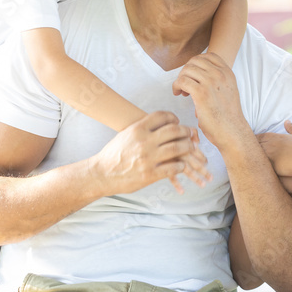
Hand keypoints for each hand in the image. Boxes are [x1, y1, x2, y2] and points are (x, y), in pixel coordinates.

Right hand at [90, 111, 209, 195]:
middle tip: (190, 134)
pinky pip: (174, 167)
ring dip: (187, 147)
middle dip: (185, 131)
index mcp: (137, 128)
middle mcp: (143, 141)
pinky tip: (182, 165)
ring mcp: (148, 158)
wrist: (101, 174)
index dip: (173, 117)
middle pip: (174, 131)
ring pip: (177, 148)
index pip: (162, 116)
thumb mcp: (126, 134)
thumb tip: (158, 122)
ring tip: (190, 148)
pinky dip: (181, 165)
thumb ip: (142, 128)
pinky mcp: (150, 174)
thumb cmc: (113, 154)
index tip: (177, 122)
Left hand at [171, 54, 248, 147]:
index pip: (209, 56)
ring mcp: (211, 83)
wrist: (232, 131)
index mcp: (228, 73)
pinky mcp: (201, 93)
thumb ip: (218, 80)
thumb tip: (199, 75)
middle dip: (187, 70)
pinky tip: (178, 94)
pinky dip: (176, 86)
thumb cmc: (228, 116)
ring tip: (182, 91)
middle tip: (185, 84)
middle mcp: (220, 74)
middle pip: (195, 60)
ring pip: (187, 70)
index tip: (193, 75)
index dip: (196, 63)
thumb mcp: (229, 90)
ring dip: (181, 79)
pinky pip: (182, 81)